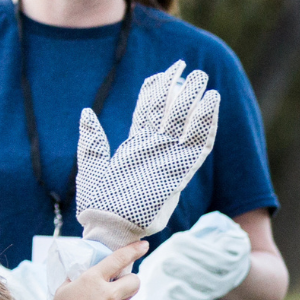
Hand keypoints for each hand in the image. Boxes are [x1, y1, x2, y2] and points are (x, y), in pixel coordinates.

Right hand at [38, 243, 143, 299]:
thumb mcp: (62, 293)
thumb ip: (77, 282)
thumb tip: (82, 277)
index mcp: (92, 280)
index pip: (118, 259)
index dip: (133, 250)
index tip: (144, 245)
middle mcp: (108, 294)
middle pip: (134, 281)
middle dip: (131, 284)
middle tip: (121, 291)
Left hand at [76, 62, 219, 248]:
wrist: (108, 229)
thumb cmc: (97, 205)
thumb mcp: (91, 166)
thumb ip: (92, 140)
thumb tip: (87, 112)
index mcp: (135, 146)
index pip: (149, 112)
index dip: (158, 91)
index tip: (165, 72)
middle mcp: (154, 150)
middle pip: (171, 113)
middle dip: (182, 90)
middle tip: (193, 70)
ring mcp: (167, 160)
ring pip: (185, 124)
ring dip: (195, 102)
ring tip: (203, 79)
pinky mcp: (179, 173)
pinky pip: (197, 145)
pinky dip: (206, 124)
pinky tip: (212, 105)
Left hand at [141, 212, 253, 299]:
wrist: (231, 265)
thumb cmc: (220, 242)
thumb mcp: (224, 230)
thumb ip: (213, 227)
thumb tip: (194, 230)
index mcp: (239, 249)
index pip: (220, 248)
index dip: (198, 246)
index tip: (178, 239)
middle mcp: (235, 269)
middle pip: (214, 265)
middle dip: (190, 258)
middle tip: (167, 256)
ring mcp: (224, 285)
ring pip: (207, 284)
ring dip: (185, 274)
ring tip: (165, 266)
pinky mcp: (212, 297)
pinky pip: (201, 299)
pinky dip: (186, 296)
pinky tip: (170, 288)